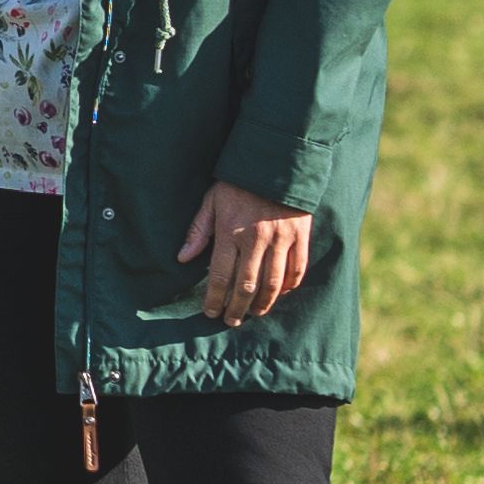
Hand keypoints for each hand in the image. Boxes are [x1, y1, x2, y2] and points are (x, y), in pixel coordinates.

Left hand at [178, 180, 309, 322]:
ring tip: (254, 313)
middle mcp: (256, 239)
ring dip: (263, 303)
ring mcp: (281, 239)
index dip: (214, 298)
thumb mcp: (212, 201)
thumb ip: (198, 230)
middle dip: (237, 308)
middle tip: (231, 320)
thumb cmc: (239, 184)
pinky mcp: (301, 236)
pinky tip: (280, 294)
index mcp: (231, 231)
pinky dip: (289, 285)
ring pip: (273, 283)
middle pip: (246, 285)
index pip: (220, 275)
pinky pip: (297, 269)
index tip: (210, 312)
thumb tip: (182, 258)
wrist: (277, 162)